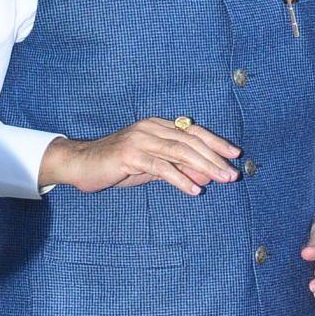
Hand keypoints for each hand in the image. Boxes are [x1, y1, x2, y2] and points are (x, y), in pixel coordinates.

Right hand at [40, 117, 238, 196]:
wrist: (80, 164)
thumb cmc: (116, 166)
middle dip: (215, 157)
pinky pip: (161, 167)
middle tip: (234, 173)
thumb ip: (176, 168)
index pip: (193, 132)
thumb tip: (206, 175)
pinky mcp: (130, 155)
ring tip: (222, 179)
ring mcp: (140, 140)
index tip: (235, 154)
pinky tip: (194, 189)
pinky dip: (180, 178)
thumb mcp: (151, 167)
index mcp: (157, 126)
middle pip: (191, 141)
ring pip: (180, 151)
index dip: (215, 142)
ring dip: (204, 167)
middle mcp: (150, 128)